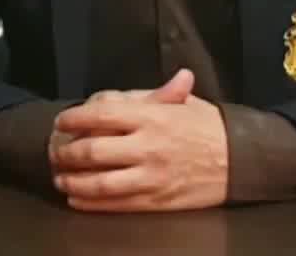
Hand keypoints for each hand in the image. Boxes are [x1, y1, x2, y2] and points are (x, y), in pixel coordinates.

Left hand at [48, 69, 228, 211]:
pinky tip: (77, 197)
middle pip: (92, 151)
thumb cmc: (209, 126)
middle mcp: (147, 146)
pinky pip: (115, 204)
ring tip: (61, 176)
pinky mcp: (156, 200)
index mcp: (151, 117)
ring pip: (99, 183)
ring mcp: (151, 176)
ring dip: (73, 180)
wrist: (241, 159)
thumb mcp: (182, 102)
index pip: (100, 115)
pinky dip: (90, 202)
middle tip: (55, 151)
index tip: (61, 121)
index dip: (73, 118)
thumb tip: (120, 91)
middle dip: (66, 152)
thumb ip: (147, 96)